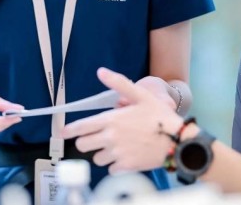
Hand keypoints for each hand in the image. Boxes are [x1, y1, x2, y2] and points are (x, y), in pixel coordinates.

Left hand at [63, 68, 183, 172]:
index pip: (81, 127)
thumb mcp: (141, 95)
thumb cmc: (160, 116)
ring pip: (96, 158)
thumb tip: (101, 71)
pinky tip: (124, 156)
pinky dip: (115, 165)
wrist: (177, 141)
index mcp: (111, 119)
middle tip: (95, 138)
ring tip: (115, 146)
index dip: (69, 130)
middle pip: (83, 145)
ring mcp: (117, 154)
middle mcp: (110, 138)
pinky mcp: (126, 167)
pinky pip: (111, 169)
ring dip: (102, 153)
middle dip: (86, 141)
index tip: (63, 132)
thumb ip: (119, 83)